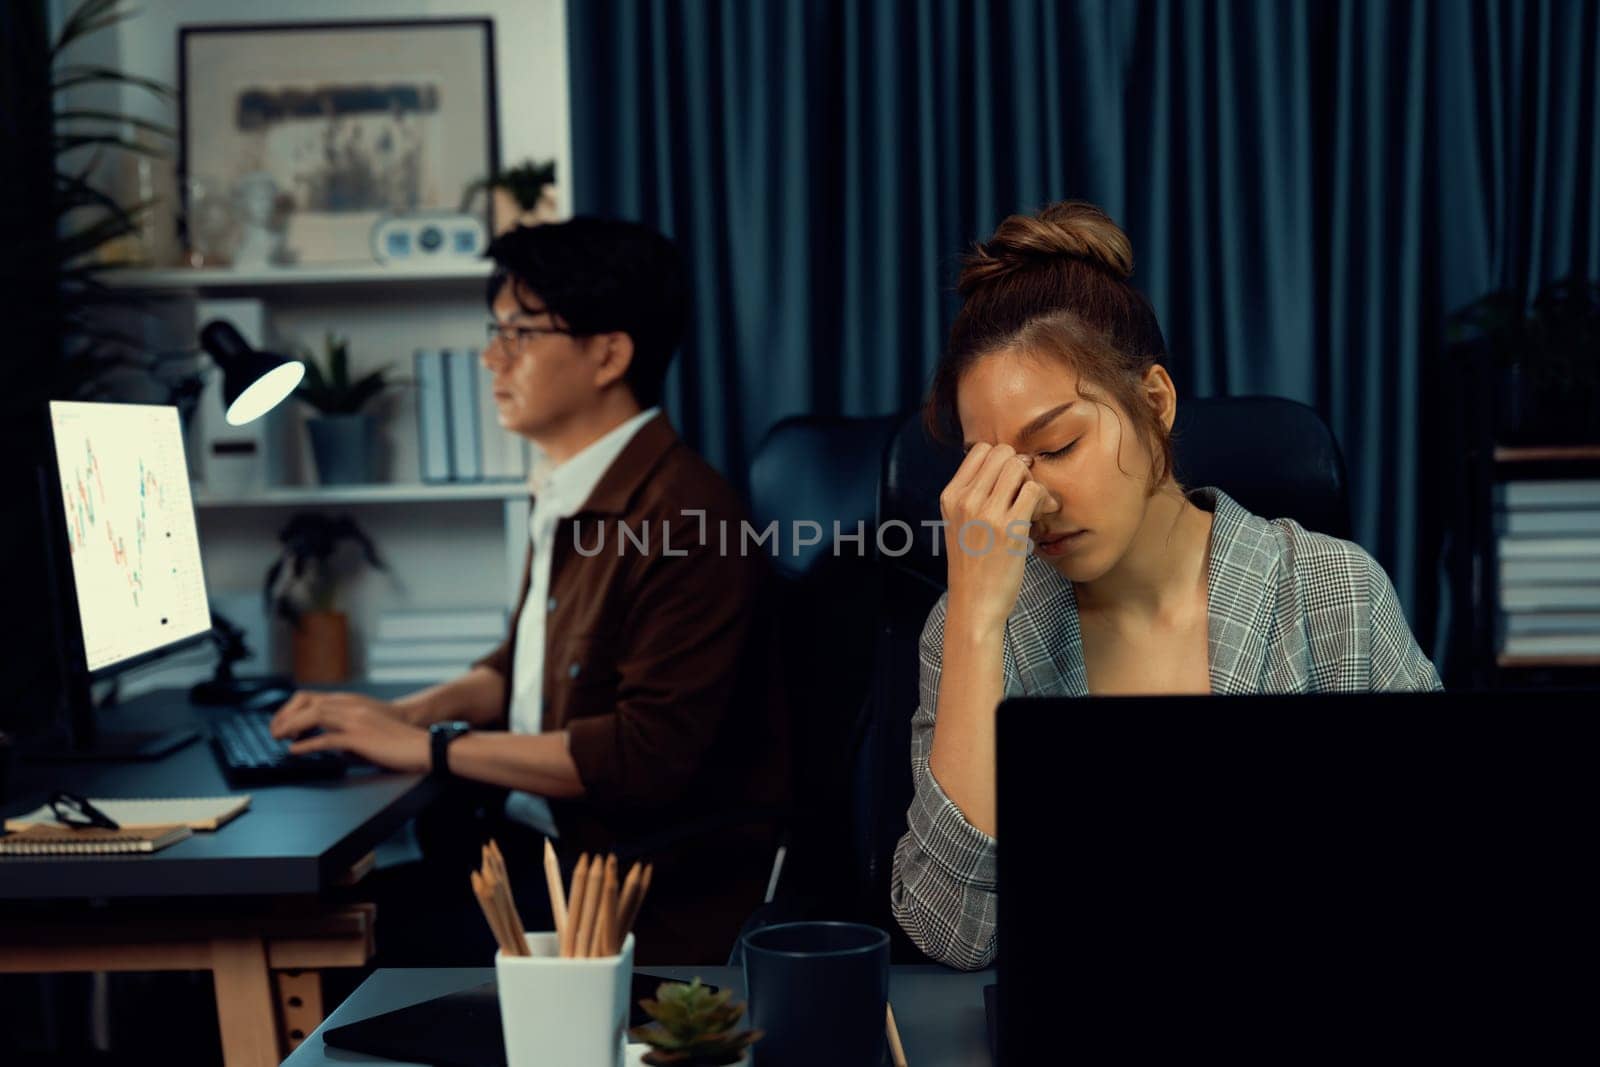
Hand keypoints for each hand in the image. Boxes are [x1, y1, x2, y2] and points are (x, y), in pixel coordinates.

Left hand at [269, 690, 428, 772]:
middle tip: (274, 731)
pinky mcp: (360, 738)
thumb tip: (329, 745)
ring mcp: (356, 721)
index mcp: (353, 704)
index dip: (293, 708)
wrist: (421, 746)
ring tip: (279, 738)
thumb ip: (347, 732)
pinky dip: (307, 745)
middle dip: (287, 716)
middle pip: (309, 704)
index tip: (282, 722)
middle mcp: (352, 708)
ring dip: (292, 727)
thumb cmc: (398, 741)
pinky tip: (295, 751)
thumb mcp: (368, 729)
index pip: (314, 698)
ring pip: (315, 716)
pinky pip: (327, 739)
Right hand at [939, 443, 1054, 633]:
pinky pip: (1034, 491)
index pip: (980, 450)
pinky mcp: (1010, 529)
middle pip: (1003, 453)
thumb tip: (1009, 465)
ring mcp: (986, 514)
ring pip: (1019, 467)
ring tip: (1036, 505)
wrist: (973, 604)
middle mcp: (965, 501)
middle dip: (1020, 468)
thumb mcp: (958, 525)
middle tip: (1026, 493)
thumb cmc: (972, 565)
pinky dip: (1043, 499)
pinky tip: (1043, 515)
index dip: (1001, 461)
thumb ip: (973, 495)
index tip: (1009, 482)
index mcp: (950, 496)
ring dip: (1033, 482)